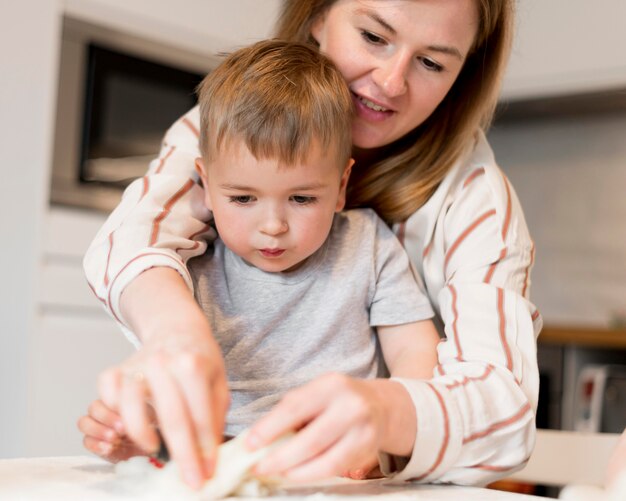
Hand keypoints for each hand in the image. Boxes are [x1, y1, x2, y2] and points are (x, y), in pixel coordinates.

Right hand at [77, 399, 147, 461]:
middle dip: (107, 418)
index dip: (114, 403)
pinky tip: (109, 448)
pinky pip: (86, 440)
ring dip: (98, 430)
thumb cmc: (151, 428)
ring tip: (114, 439)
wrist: (149, 448)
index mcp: (118, 398)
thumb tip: (137, 408)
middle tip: (121, 429)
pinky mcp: (94, 442)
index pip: (106, 393)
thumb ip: (142, 410)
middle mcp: (105, 409)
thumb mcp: (151, 416)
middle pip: (93, 407)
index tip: (127, 413)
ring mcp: (97, 425)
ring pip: (84, 422)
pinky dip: (96, 444)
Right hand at [98, 268, 229, 488]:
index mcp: (193, 365)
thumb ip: (215, 417)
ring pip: (130, 405)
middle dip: (183, 455)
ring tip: (153, 447)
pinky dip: (112, 412)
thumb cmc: (200, 360)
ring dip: (142, 433)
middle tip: (190, 480)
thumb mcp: (219, 383)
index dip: (204, 450)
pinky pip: (107, 394)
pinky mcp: (117, 370)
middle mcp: (164, 363)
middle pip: (172, 418)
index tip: (206, 474)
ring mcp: (137, 365)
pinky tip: (126, 424)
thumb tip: (209, 459)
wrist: (177, 330)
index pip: (200, 416)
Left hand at [247, 373, 405, 480]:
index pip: (295, 407)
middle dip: (280, 457)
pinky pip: (336, 468)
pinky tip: (297, 474)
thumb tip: (259, 438)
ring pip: (325, 460)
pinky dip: (312, 474)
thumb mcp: (317, 393)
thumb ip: (292, 411)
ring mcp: (363, 430)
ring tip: (275, 473)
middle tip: (259, 467)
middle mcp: (351, 406)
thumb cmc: (338, 400)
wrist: (381, 406)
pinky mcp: (368, 451)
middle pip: (311, 440)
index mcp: (331, 385)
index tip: (250, 444)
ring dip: (295, 471)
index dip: (270, 428)